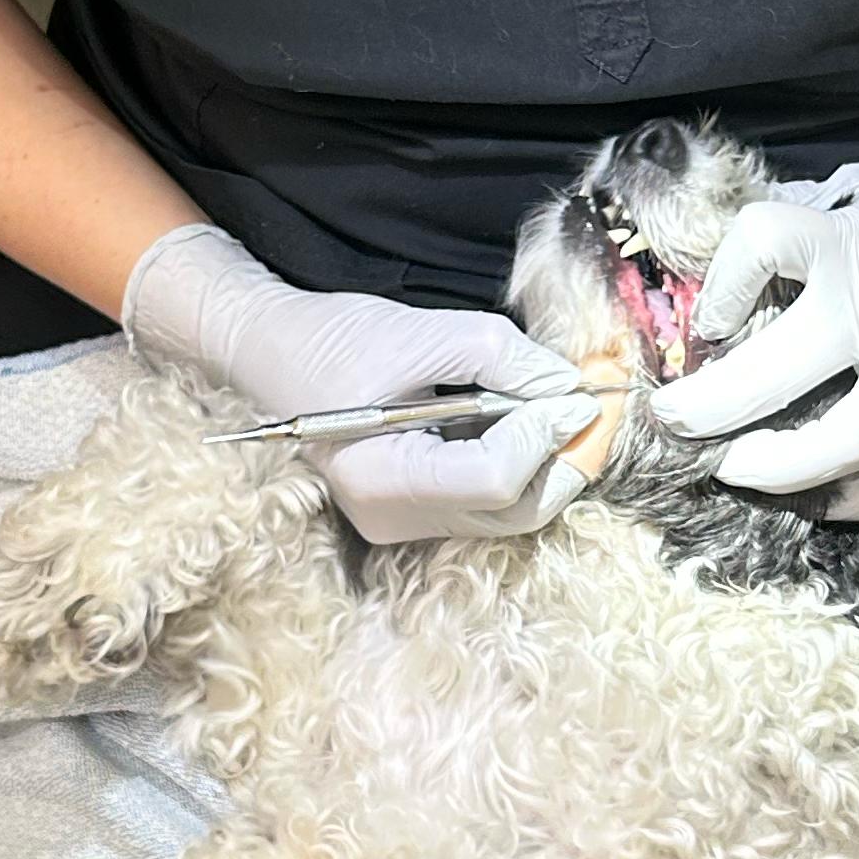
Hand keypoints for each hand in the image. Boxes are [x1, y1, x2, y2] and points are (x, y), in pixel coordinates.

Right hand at [123, 223, 592, 546]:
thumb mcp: (422, 332)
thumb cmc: (334, 339)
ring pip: (510, 517)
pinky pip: (488, 507)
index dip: (546, 433)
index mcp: (382, 480)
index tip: (576, 389)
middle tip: (588, 405)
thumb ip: (502, 356)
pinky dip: (520, 469)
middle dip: (563, 458)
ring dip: (548, 465)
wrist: (271, 354)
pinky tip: (528, 426)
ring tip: (563, 411)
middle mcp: (393, 519)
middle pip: (514, 512)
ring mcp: (402, 526)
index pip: (496, 478)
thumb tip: (570, 387)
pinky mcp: (413, 516)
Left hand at [647, 66, 858, 518]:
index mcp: (850, 240)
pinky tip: (814, 496)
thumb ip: (809, 228)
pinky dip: (847, 499)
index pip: (753, 250)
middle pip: (764, 375)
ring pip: (829, 448)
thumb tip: (739, 274)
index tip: (709, 319)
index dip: (716, 288)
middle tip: (674, 418)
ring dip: (767, 467)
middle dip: (703, 408)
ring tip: (732, 466)